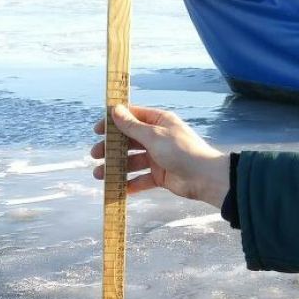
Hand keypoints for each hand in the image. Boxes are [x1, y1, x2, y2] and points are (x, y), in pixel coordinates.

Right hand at [90, 105, 230, 206]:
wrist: (204, 178)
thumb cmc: (181, 151)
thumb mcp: (154, 135)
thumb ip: (132, 126)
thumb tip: (116, 110)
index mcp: (159, 122)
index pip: (132, 117)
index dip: (113, 122)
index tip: (97, 129)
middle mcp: (157, 138)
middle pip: (128, 141)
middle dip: (110, 148)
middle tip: (94, 154)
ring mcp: (159, 157)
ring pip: (132, 161)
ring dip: (116, 167)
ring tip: (99, 175)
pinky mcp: (160, 176)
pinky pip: (142, 179)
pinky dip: (130, 184)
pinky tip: (118, 188)